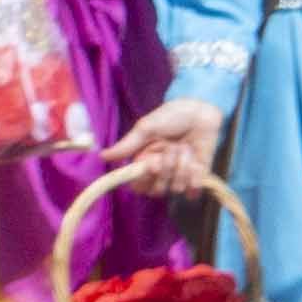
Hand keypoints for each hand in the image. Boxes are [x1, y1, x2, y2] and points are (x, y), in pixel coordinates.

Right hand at [103, 99, 223, 196]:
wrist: (200, 111)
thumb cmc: (170, 117)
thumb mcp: (146, 127)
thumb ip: (127, 145)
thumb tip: (102, 156)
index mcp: (144, 163)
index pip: (138, 186)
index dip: (145, 178)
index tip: (152, 162)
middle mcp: (161, 173)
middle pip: (157, 191)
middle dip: (166, 170)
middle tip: (172, 149)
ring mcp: (179, 175)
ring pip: (177, 188)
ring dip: (182, 166)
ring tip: (186, 148)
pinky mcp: (198, 176)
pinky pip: (194, 189)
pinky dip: (196, 177)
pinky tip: (196, 162)